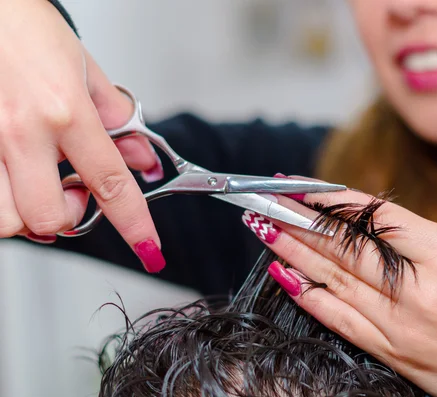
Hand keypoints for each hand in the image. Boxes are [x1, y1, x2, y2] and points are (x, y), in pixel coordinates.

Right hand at [0, 0, 164, 270]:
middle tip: (76, 193)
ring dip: (30, 216)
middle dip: (72, 219)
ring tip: (39, 187)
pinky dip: (3, 200)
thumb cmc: (21, 25)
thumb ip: (117, 119)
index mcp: (64, 110)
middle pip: (50, 219)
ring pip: (6, 221)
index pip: (111, 182)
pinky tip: (13, 176)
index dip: (135, 225)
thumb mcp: (84, 68)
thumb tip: (143, 160)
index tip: (149, 248)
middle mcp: (20, 131)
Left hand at [242, 185, 436, 395]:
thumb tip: (350, 217)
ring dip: (293, 249)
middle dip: (299, 218)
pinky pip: (338, 318)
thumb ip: (406, 236)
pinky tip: (282, 273)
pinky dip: (306, 294)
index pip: (373, 218)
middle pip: (345, 247)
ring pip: (334, 278)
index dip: (330, 199)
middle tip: (266, 198)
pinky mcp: (390, 351)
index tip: (299, 185)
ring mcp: (400, 324)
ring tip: (264, 225)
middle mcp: (418, 290)